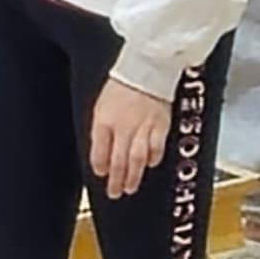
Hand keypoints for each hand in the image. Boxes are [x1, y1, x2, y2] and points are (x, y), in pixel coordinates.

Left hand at [88, 76, 175, 198]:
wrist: (148, 66)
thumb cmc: (124, 82)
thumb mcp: (102, 104)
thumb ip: (101, 128)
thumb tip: (102, 151)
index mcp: (104, 119)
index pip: (99, 151)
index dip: (100, 166)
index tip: (102, 174)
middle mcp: (123, 126)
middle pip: (118, 160)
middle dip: (116, 180)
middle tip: (115, 192)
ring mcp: (143, 127)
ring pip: (136, 159)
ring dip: (133, 176)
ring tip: (130, 188)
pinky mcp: (161, 124)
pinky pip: (156, 147)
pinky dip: (153, 158)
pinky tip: (150, 164)